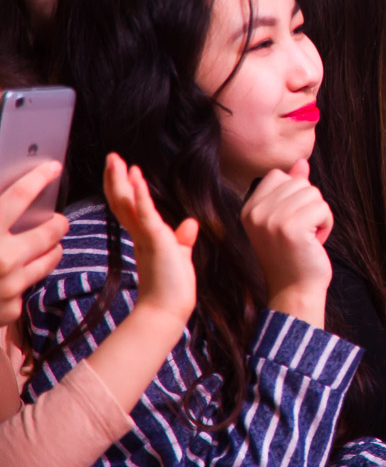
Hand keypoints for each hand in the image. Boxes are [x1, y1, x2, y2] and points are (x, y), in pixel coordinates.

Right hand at [0, 161, 66, 325]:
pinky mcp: (10, 310)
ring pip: (51, 259)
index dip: (38, 178)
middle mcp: (3, 259)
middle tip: (57, 220)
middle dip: (57, 223)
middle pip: (50, 231)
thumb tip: (4, 199)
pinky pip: (28, 288)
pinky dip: (24, 280)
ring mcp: (9, 287)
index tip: (52, 169)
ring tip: (49, 244)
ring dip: (52, 249)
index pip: (20, 196)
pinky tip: (15, 277)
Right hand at [102, 153, 196, 329]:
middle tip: (112, 157)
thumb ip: (183, 239)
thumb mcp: (180, 256)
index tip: (127, 170)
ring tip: (117, 160)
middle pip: (123, 201)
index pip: (132, 208)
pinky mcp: (155, 240)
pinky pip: (146, 214)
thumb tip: (190, 222)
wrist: (167, 311)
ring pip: (129, 204)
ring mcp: (146, 237)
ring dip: (123, 180)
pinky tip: (137, 179)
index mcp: (146, 237)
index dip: (128, 188)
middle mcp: (141, 235)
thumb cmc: (172, 288)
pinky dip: (141, 196)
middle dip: (117, 179)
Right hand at [240, 159, 333, 326]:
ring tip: (306, 238)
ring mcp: (272, 220)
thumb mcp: (286, 218)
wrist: (294, 290)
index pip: (279, 175)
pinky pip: (323, 208)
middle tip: (299, 232)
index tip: (289, 221)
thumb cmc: (293, 254)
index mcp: (248, 208)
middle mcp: (256, 212)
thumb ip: (290, 188)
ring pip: (313, 194)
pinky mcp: (292, 228)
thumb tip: (301, 163)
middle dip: (309, 205)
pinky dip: (326, 224)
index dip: (293, 195)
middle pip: (299, 182)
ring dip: (318, 215)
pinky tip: (314, 242)